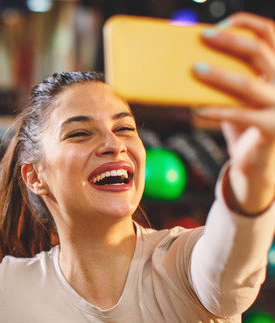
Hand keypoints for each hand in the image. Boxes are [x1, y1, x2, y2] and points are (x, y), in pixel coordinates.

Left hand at [194, 12, 274, 213]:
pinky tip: (198, 110)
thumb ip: (228, 75)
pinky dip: (218, 111)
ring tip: (195, 69)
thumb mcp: (238, 94)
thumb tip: (191, 57)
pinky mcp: (272, 128)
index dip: (247, 24)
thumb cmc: (243, 122)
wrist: (257, 162)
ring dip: (219, 75)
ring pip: (249, 84)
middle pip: (260, 52)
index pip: (271, 34)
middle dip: (230, 41)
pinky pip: (242, 115)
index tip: (220, 24)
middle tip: (203, 37)